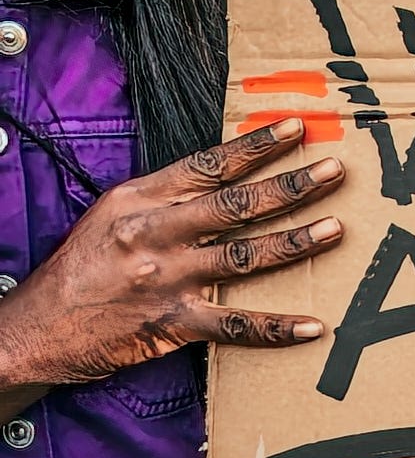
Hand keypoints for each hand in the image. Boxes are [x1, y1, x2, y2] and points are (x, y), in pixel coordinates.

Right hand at [0, 117, 343, 389]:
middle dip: (291, 186)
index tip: (296, 129)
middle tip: (335, 170)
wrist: (35, 327)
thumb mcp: (113, 214)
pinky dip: (277, 328)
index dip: (255, 146)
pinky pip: (235, 326)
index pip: (208, 165)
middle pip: (236, 205)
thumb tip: (226, 179)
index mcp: (141, 199)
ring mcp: (166, 279)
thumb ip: (166, 198)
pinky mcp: (171, 324)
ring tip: (336, 229)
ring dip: (295, 243)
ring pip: (243, 257)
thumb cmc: (80, 267)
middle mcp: (155, 234)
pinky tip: (314, 325)